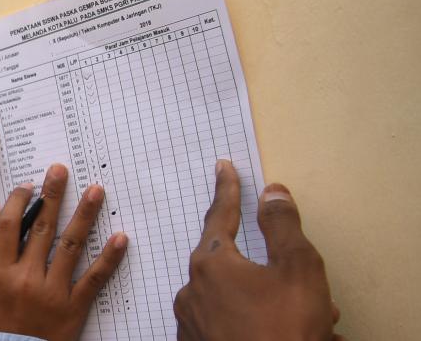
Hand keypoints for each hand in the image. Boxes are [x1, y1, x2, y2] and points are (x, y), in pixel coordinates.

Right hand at [0, 164, 127, 339]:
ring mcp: (52, 292)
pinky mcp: (74, 307)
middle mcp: (26, 278)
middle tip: (60, 170)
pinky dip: (109, 257)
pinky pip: (95, 278)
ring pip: (70, 245)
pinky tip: (121, 238)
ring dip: (84, 215)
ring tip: (95, 190)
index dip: (19, 201)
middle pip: (42, 228)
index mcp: (0, 273)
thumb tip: (9, 220)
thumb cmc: (1, 326)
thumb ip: (2, 258)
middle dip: (52, 195)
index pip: (9, 227)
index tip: (29, 184)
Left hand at [174, 160, 343, 340]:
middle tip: (304, 289)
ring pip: (231, 296)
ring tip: (302, 318)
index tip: (223, 168)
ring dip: (264, 299)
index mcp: (211, 264)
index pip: (220, 215)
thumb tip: (272, 192)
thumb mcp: (298, 269)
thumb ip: (283, 225)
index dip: (227, 189)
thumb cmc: (286, 330)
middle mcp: (192, 289)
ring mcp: (190, 321)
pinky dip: (249, 321)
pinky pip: (223, 321)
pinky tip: (273, 330)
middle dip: (268, 269)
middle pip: (231, 263)